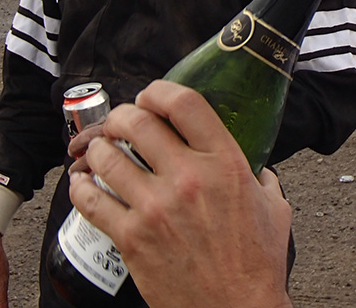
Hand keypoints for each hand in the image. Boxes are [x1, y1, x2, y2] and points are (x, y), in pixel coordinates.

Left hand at [69, 81, 292, 307]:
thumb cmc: (257, 265)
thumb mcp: (274, 206)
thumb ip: (260, 177)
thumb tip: (253, 166)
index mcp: (225, 164)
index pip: (184, 103)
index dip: (159, 90)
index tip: (152, 97)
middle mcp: (188, 178)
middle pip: (137, 122)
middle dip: (121, 115)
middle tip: (121, 123)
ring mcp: (155, 208)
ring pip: (107, 157)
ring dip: (97, 147)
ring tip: (99, 150)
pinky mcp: (131, 239)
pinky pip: (90, 201)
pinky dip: (81, 186)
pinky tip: (84, 183)